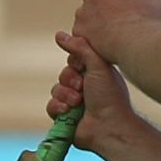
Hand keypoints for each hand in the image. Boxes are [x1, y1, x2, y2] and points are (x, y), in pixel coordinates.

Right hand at [48, 30, 133, 153]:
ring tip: (78, 102)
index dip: (75, 63)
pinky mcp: (65, 117)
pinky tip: (68, 111)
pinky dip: (58, 107)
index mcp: (96, 73)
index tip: (84, 67)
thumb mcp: (98, 65)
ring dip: (65, 94)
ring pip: (56, 89)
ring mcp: (75, 102)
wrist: (109, 126)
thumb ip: (80, 48)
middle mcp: (85, 86)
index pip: (74, 59)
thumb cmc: (110, 96)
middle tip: (82, 86)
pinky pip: (50, 106)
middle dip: (70, 79)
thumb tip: (59, 34)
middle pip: (63, 73)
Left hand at [72, 0, 160, 61]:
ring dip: (95, 24)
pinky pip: (82, 33)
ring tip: (109, 34)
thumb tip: (146, 2)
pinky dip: (90, 38)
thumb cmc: (144, 21)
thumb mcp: (153, 2)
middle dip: (102, 9)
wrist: (135, 40)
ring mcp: (83, 12)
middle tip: (115, 20)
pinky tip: (102, 44)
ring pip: (86, 17)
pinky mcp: (79, 29)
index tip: (119, 3)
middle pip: (94, 0)